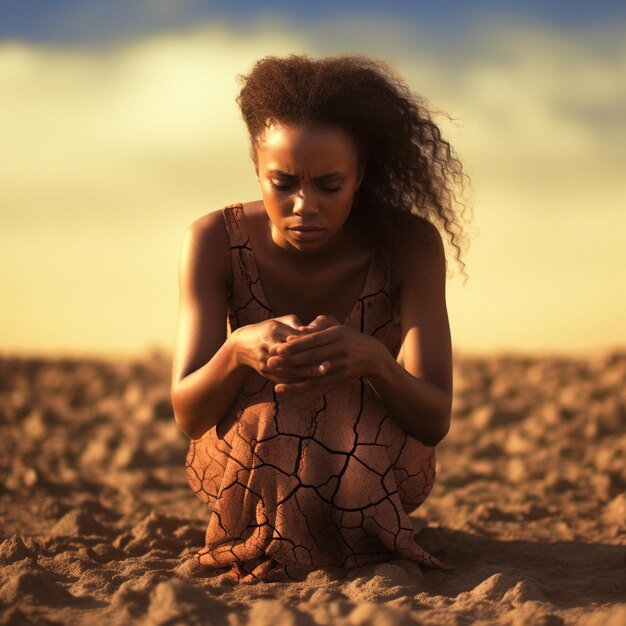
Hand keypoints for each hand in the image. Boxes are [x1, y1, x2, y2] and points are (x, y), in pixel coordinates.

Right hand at [233, 315, 333, 385]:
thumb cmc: (267, 330)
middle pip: (292, 358)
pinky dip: (297, 382)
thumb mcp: (279, 321)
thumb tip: (315, 328)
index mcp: (273, 331)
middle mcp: (268, 347)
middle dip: (310, 363)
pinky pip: (283, 380)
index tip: (327, 346)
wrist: (241, 346)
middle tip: (329, 366)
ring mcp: (265, 362)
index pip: (295, 340)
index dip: (311, 344)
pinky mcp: (265, 373)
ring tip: (323, 376)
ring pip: (288, 371)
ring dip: (306, 375)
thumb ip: (297, 324)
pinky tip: (312, 382)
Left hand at [264, 315, 381, 393]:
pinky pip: (316, 384)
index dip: (295, 344)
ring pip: (312, 371)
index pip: (313, 340)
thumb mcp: (338, 325)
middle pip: (311, 356)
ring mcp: (340, 366)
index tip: (278, 347)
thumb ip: (320, 323)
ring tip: (273, 374)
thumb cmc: (348, 337)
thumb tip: (301, 329)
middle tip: (270, 360)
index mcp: (337, 334)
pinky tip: (283, 389)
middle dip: (289, 359)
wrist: (372, 356)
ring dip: (291, 374)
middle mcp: (339, 350)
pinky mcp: (338, 378)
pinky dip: (298, 387)